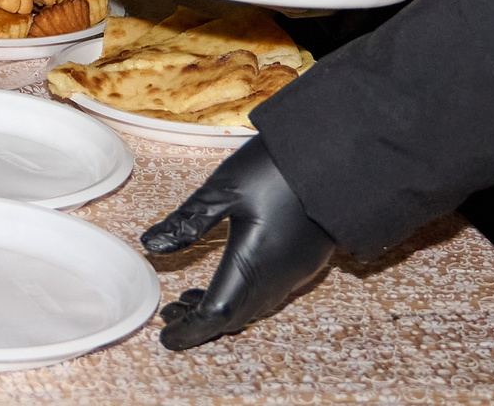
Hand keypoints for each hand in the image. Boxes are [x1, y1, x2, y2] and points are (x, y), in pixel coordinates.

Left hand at [142, 137, 336, 349]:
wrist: (341, 157)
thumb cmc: (278, 168)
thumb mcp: (223, 189)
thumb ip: (188, 221)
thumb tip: (152, 245)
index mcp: (252, 265)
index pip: (215, 314)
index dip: (189, 329)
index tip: (165, 336)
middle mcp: (276, 277)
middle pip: (234, 315)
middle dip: (200, 320)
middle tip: (171, 313)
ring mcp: (296, 270)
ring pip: (253, 305)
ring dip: (222, 307)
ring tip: (189, 298)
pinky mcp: (306, 259)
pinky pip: (270, 292)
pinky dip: (242, 294)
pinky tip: (230, 275)